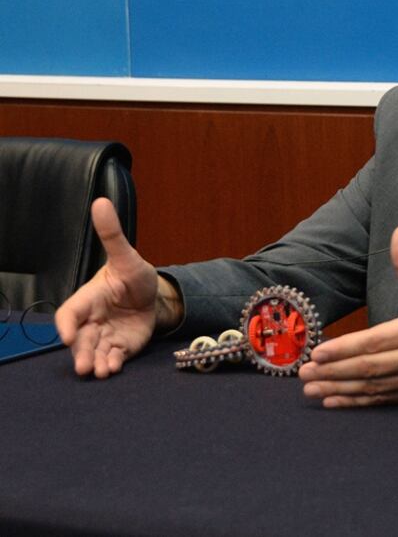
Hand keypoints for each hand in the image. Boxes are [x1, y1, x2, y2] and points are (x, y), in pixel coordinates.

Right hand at [55, 198, 163, 377]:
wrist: (154, 295)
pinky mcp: (120, 347)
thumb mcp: (127, 256)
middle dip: (81, 353)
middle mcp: (92, 320)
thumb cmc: (133, 275)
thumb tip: (100, 202)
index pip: (70, 313)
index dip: (67, 325)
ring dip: (95, 363)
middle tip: (84, 366)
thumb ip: (112, 235)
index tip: (68, 336)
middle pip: (80, 339)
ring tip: (101, 372)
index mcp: (88, 299)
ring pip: (94, 352)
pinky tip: (114, 369)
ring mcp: (105, 335)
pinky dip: (112, 364)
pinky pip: (112, 358)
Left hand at [298, 224, 397, 406]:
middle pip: (369, 367)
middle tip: (304, 374)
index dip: (345, 349)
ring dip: (340, 389)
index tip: (318, 353)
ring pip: (373, 386)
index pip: (375, 341)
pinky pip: (384, 400)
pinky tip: (336, 401)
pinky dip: (359, 403)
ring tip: (312, 390)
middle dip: (334, 372)